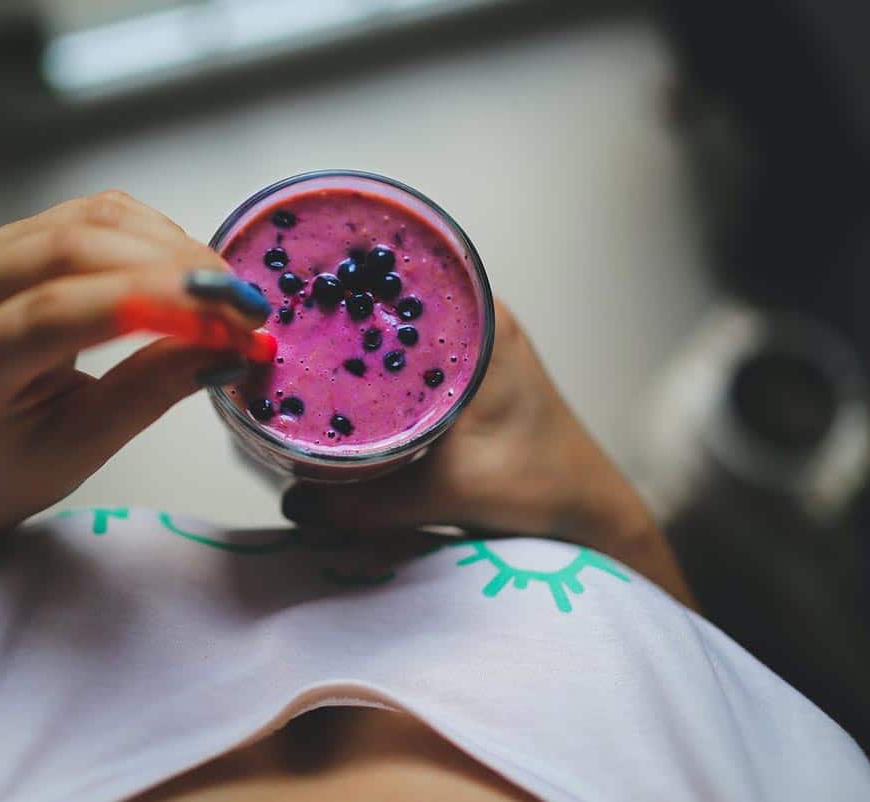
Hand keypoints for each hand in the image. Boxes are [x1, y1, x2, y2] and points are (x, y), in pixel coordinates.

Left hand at [0, 191, 268, 542]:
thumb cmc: (11, 466)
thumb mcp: (85, 447)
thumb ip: (153, 389)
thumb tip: (229, 346)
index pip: (56, 312)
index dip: (151, 305)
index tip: (228, 322)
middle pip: (75, 249)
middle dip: (174, 270)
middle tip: (244, 309)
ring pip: (91, 220)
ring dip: (173, 247)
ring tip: (226, 295)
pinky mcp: (10, 238)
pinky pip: (92, 214)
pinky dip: (154, 236)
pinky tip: (190, 273)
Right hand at [283, 300, 662, 553]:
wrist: (586, 511)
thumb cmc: (537, 488)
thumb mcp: (445, 493)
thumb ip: (366, 503)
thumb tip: (292, 503)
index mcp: (482, 323)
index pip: (405, 273)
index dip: (348, 273)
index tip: (297, 283)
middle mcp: (480, 316)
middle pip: (395, 293)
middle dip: (340, 302)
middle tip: (282, 318)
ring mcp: (476, 339)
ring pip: (400, 320)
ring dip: (357, 330)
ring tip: (297, 339)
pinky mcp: (469, 367)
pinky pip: (410, 346)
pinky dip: (377, 357)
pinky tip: (338, 375)